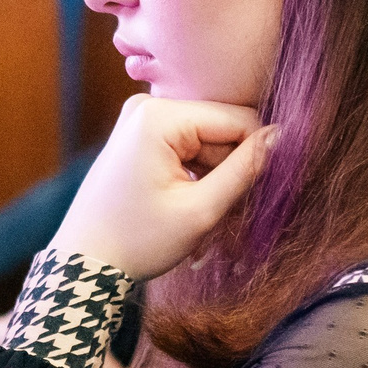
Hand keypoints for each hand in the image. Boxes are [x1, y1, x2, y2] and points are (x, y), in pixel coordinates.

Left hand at [50, 96, 275, 279]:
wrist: (84, 261)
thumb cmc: (137, 241)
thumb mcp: (200, 210)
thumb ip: (245, 170)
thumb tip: (283, 136)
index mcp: (159, 117)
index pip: (238, 119)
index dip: (259, 153)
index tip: (264, 189)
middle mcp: (148, 106)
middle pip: (221, 129)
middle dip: (233, 167)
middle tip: (226, 208)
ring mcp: (140, 119)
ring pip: (207, 140)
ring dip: (216, 175)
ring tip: (204, 212)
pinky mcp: (138, 135)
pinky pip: (186, 146)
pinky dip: (197, 174)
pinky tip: (190, 203)